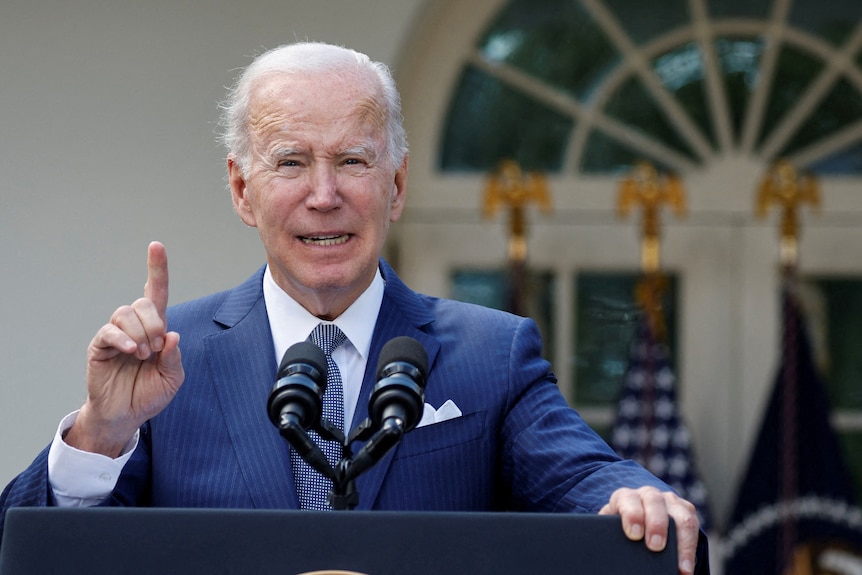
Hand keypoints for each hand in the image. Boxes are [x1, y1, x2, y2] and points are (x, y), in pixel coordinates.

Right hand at [65, 241, 184, 456]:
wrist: (126, 416)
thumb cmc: (149, 394)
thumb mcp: (172, 378)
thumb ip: (174, 357)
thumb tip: (171, 334)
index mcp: (156, 329)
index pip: (156, 292)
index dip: (156, 269)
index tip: (156, 246)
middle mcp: (135, 327)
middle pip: (143, 303)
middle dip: (155, 323)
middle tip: (158, 347)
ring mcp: (116, 335)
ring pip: (125, 313)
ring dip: (141, 333)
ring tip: (144, 355)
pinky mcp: (99, 347)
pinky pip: (109, 332)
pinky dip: (123, 339)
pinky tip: (132, 352)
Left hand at [599, 486, 699, 574]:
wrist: (634, 519)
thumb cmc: (620, 528)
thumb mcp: (612, 529)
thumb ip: (611, 535)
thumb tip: (610, 554)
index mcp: (626, 497)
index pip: (629, 499)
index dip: (632, 515)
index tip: (633, 534)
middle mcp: (649, 495)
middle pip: (655, 502)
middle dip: (657, 525)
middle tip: (655, 547)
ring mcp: (670, 501)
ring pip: (681, 514)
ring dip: (682, 542)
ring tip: (681, 567)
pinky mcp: (686, 511)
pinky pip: (693, 525)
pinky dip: (691, 548)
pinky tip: (687, 568)